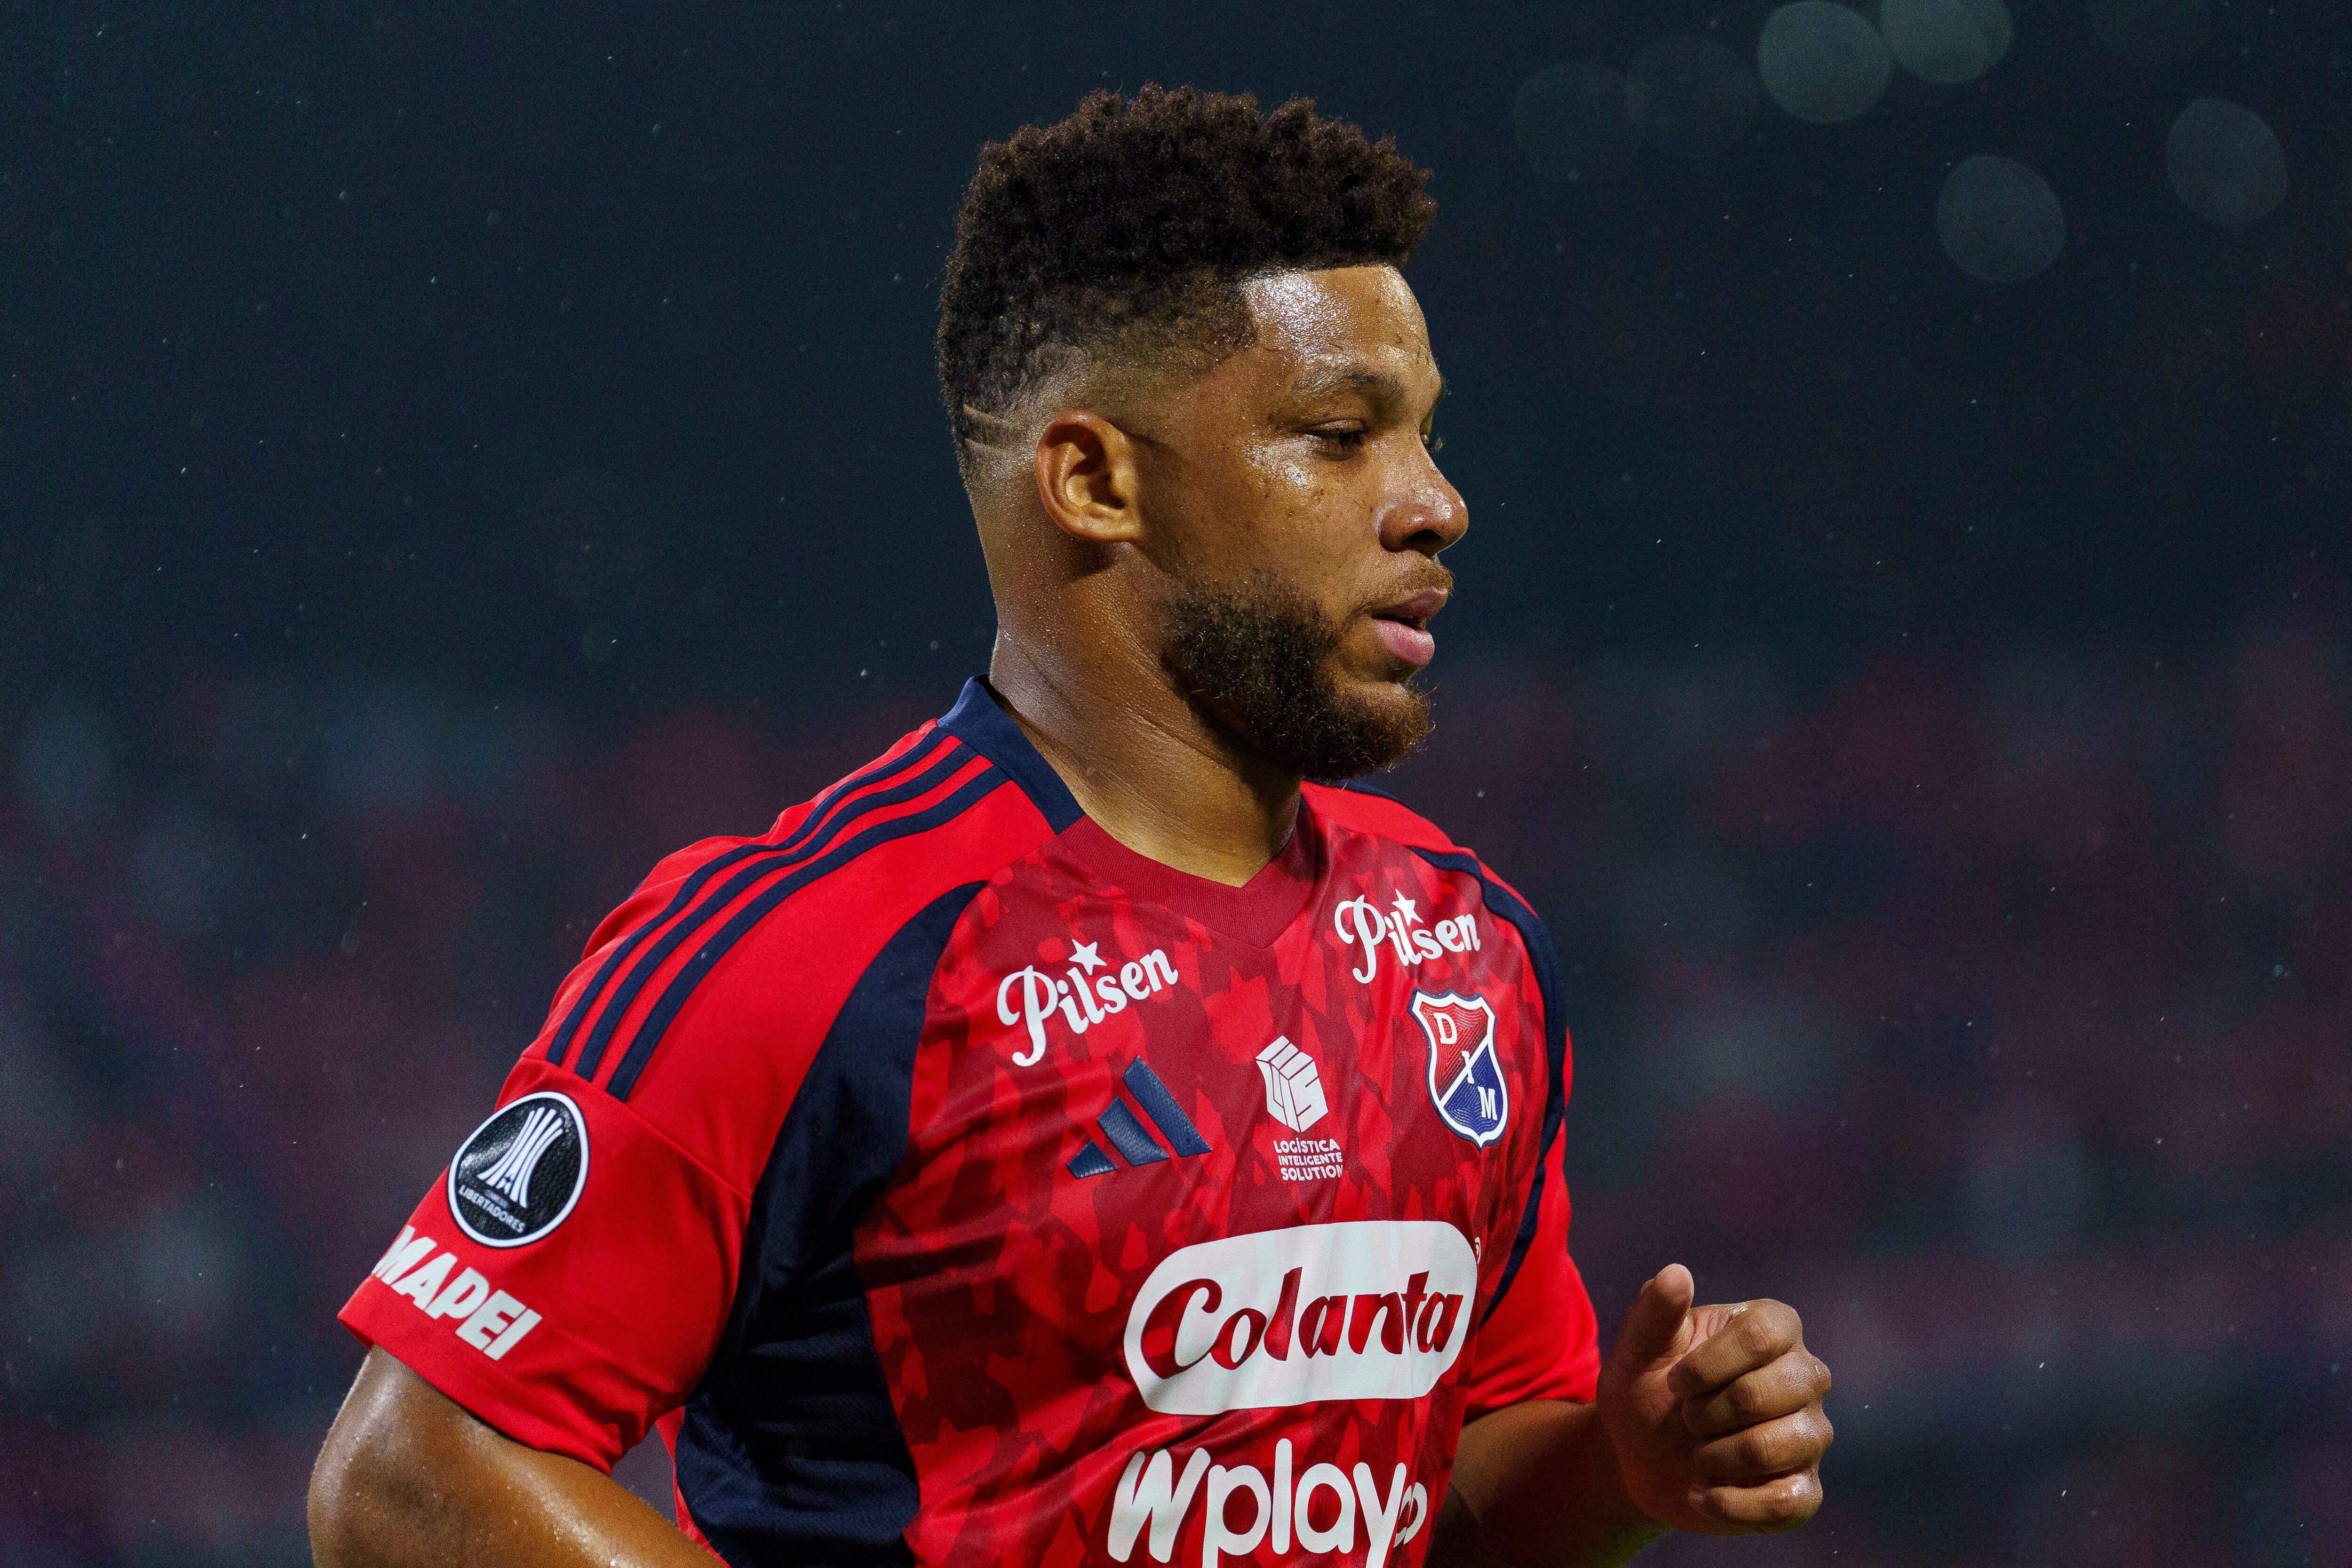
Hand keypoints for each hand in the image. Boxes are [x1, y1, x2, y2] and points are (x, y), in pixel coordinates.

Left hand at [1593, 1264, 1832, 1535]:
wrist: (1639, 1458)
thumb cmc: (1645, 1390)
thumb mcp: (1637, 1350)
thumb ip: (1654, 1311)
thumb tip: (1676, 1273)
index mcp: (1773, 1328)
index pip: (1766, 1334)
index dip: (1711, 1364)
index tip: (1675, 1381)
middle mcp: (1804, 1376)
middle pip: (1777, 1390)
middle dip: (1711, 1411)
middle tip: (1686, 1418)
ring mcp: (1810, 1433)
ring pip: (1782, 1445)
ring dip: (1718, 1455)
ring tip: (1696, 1453)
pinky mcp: (1804, 1489)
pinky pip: (1789, 1502)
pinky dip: (1732, 1503)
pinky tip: (1702, 1494)